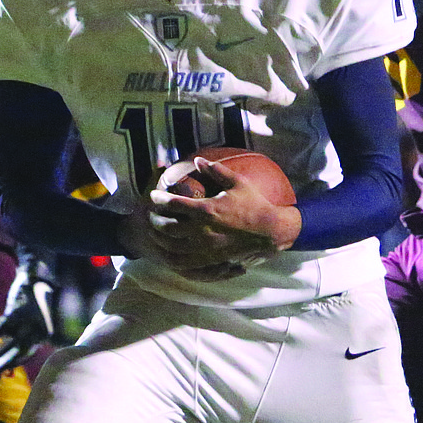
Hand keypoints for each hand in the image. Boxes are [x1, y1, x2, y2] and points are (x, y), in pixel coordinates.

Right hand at [0, 258, 59, 370]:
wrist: (36, 278)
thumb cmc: (35, 300)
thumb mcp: (36, 319)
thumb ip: (28, 333)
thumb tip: (14, 347)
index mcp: (44, 333)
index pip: (30, 353)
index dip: (16, 362)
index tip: (5, 368)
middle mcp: (38, 330)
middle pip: (22, 352)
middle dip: (7, 362)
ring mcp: (27, 322)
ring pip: (11, 343)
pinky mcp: (16, 313)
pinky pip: (2, 329)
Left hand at [144, 157, 301, 273]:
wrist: (270, 232)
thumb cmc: (255, 204)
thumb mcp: (238, 182)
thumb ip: (215, 170)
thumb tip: (197, 159)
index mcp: (207, 210)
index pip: (173, 205)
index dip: (159, 199)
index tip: (153, 195)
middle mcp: (203, 231)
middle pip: (167, 228)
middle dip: (155, 221)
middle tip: (152, 214)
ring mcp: (206, 248)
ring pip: (172, 247)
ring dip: (160, 239)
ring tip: (156, 232)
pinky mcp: (211, 259)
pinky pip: (185, 262)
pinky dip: (172, 256)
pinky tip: (169, 250)